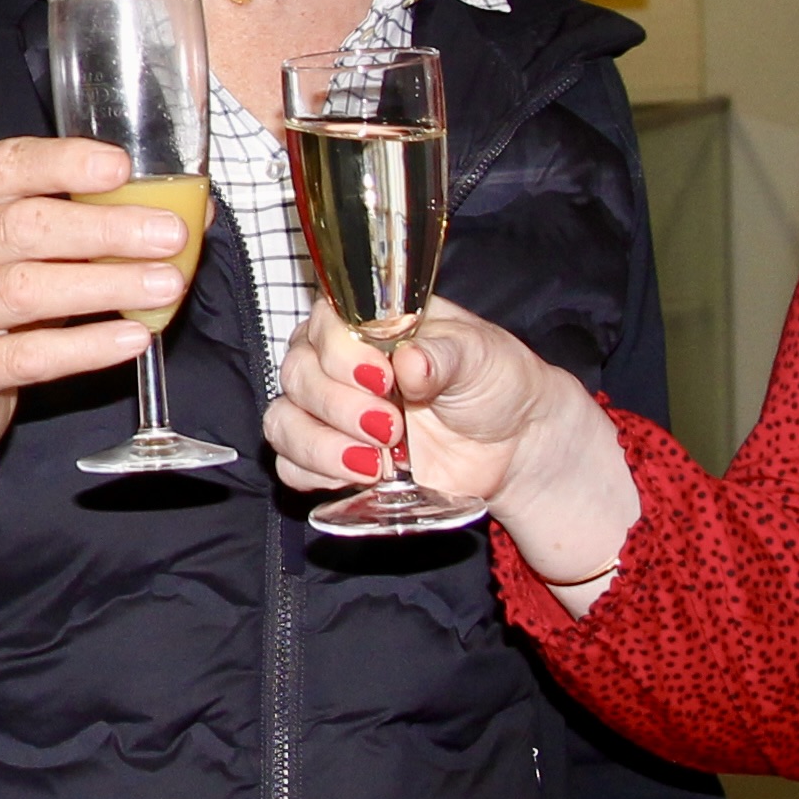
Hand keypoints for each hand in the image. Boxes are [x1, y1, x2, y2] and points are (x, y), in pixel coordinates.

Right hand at [0, 136, 190, 542]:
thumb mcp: (23, 250)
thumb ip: (88, 221)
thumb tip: (190, 209)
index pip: (2, 167)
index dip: (62, 161)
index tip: (121, 167)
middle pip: (21, 226)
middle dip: (103, 227)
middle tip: (169, 234)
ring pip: (25, 289)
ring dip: (104, 284)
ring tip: (164, 285)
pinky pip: (28, 356)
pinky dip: (87, 346)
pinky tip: (131, 338)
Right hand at [262, 300, 637, 585]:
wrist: (514, 444)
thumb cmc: (494, 381)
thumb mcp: (481, 356)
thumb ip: (444, 354)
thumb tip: (409, 362)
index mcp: (369, 324)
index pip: (323, 323)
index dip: (341, 353)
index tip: (384, 378)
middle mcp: (338, 363)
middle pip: (296, 374)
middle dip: (338, 406)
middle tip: (392, 426)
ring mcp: (331, 413)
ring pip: (284, 422)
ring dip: (322, 446)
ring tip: (378, 462)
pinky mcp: (333, 459)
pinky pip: (292, 467)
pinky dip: (317, 474)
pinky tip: (363, 476)